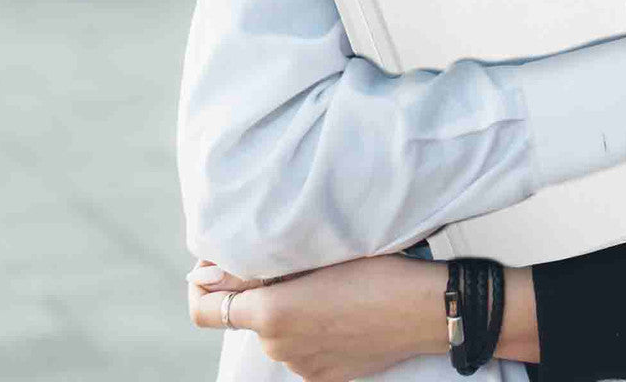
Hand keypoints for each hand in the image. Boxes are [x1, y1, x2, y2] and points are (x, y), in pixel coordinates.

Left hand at [188, 255, 444, 381]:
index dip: (200, 287)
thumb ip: (252, 270)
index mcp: (269, 313)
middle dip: (262, 292)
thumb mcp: (316, 255)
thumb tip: (204, 274)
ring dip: (290, 310)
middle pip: (249, 315)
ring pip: (278, 332)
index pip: (204, 310)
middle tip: (298, 261)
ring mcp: (300, 366)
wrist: (424, 309)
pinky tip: (344, 308)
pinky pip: (304, 349)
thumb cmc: (375, 269)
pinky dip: (313, 329)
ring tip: (329, 283)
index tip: (212, 269)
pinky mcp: (324, 377)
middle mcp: (277, 347)